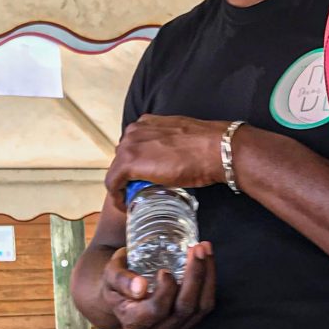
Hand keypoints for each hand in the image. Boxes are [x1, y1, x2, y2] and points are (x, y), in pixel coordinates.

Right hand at [95, 243, 215, 328]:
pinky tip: (207, 259)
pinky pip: (206, 305)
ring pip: (201, 307)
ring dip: (207, 275)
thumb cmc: (116, 284)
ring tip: (205, 248)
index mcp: (134, 321)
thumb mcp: (110, 277)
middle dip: (195, 275)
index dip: (166, 290)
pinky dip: (210, 281)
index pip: (156, 310)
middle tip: (196, 248)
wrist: (123, 300)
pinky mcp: (188, 323)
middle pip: (184, 307)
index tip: (165, 270)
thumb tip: (140, 287)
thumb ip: (121, 279)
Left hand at [105, 114, 227, 205]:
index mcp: (146, 123)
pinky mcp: (128, 162)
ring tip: (134, 199)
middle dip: (128, 175)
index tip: (140, 179)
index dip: (134, 166)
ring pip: (117, 170)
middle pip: (123, 158)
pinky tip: (125, 206)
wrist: (215, 150)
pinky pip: (113, 183)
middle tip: (139, 191)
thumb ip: (166, 146)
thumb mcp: (180, 140)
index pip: (133, 147)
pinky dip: (117, 196)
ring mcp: (129, 145)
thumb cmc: (206, 146)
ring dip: (123, 185)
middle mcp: (134, 131)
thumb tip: (167, 160)